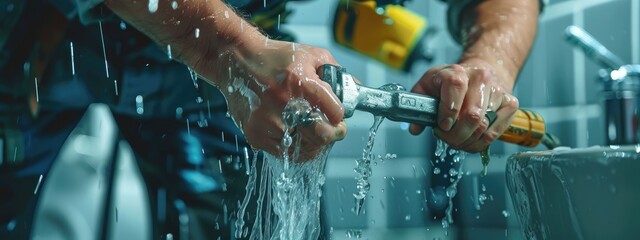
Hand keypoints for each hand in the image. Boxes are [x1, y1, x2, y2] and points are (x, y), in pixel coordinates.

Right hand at [212, 37, 346, 159]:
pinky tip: (295, 134)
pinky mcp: (256, 135)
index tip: (339, 116)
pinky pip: (286, 154)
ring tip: (311, 130)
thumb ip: (336, 72)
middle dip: (333, 134)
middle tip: (334, 130)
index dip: (341, 116)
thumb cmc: (275, 58)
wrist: (236, 60)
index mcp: (301, 83)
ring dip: (314, 143)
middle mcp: (284, 105)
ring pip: (305, 150)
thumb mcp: (310, 55)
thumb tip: (356, 88)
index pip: (335, 113)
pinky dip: (295, 148)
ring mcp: (268, 123)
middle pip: (322, 136)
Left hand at [409, 59, 518, 151]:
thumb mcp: (428, 85)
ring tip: (456, 139)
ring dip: (466, 141)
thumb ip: (418, 104)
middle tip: (446, 136)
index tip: (442, 125)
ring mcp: (498, 91)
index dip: (448, 112)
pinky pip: (494, 133)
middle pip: (472, 115)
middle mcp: (481, 78)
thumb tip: (415, 128)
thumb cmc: (450, 81)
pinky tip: (470, 139)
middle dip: (455, 135)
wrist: (480, 71)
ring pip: (484, 127)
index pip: (455, 87)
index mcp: (458, 71)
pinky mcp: (510, 104)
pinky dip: (479, 143)